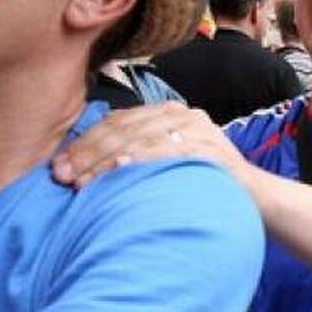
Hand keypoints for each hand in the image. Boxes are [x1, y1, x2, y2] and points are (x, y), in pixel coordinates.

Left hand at [52, 103, 246, 188]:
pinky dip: (142, 160)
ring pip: (141, 139)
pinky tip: (121, 169)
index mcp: (164, 113)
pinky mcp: (210, 148)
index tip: (57, 168)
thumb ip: (132, 156)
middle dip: (88, 154)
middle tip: (61, 177)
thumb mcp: (163, 164)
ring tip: (83, 182)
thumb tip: (81, 167)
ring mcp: (197, 129)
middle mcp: (180, 114)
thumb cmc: (199, 185)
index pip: (115, 123)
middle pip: (123, 129)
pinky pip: (169, 152)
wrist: (254, 198)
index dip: (83, 144)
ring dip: (107, 162)